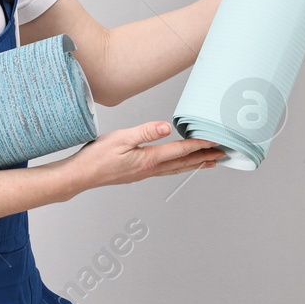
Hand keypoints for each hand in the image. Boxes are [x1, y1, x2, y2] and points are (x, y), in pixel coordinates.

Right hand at [57, 121, 225, 196]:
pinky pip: (166, 170)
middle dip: (204, 158)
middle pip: (183, 163)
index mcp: (148, 159)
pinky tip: (179, 165)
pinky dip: (179, 167)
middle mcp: (150, 169)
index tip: (215, 141)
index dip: (199, 145)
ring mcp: (144, 174)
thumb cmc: (96, 157)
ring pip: (176, 169)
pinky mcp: (138, 174)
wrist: (81, 176)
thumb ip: (145, 132)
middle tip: (223, 154)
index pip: (179, 151)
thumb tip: (166, 127)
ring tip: (209, 162)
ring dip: (195, 165)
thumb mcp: (120, 138)